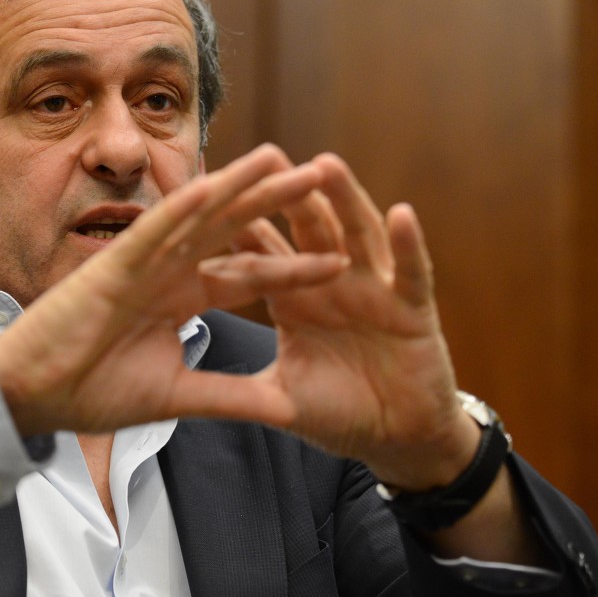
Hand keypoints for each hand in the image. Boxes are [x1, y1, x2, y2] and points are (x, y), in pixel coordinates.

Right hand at [0, 144, 348, 434]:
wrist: (36, 396)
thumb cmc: (93, 391)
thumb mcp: (178, 397)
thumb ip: (231, 397)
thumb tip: (286, 412)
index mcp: (183, 297)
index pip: (249, 274)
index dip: (295, 266)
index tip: (342, 258)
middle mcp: (169, 271)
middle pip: (234, 229)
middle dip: (278, 203)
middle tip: (324, 174)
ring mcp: (142, 262)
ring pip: (200, 215)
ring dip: (239, 186)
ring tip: (281, 158)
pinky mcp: (113, 264)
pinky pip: (154, 229)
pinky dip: (183, 207)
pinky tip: (216, 184)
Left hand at [208, 153, 478, 489]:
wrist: (398, 440)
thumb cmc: (341, 413)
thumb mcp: (282, 397)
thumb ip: (240, 390)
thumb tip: (183, 390)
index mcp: (295, 298)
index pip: (260, 251)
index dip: (235, 224)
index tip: (205, 190)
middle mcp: (333, 281)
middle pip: (306, 227)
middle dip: (287, 193)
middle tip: (266, 156)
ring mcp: (374, 289)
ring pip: (357, 234)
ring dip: (344, 200)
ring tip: (325, 165)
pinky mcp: (413, 308)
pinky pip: (411, 272)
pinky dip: (408, 245)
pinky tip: (401, 215)